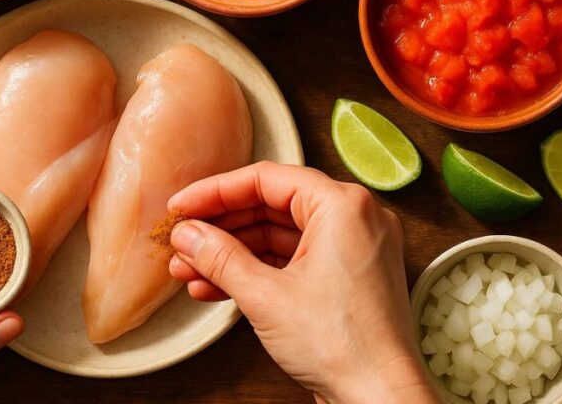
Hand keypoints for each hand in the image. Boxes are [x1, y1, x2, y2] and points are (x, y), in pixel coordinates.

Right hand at [167, 162, 435, 403]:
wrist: (379, 399)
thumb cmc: (342, 345)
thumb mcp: (265, 296)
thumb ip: (220, 257)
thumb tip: (187, 234)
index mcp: (343, 205)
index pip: (267, 179)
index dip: (215, 191)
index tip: (181, 205)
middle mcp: (355, 218)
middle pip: (272, 206)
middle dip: (221, 229)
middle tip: (181, 241)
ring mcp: (354, 250)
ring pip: (280, 237)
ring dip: (232, 254)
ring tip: (188, 271)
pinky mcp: (349, 279)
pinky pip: (295, 261)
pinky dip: (258, 272)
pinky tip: (214, 288)